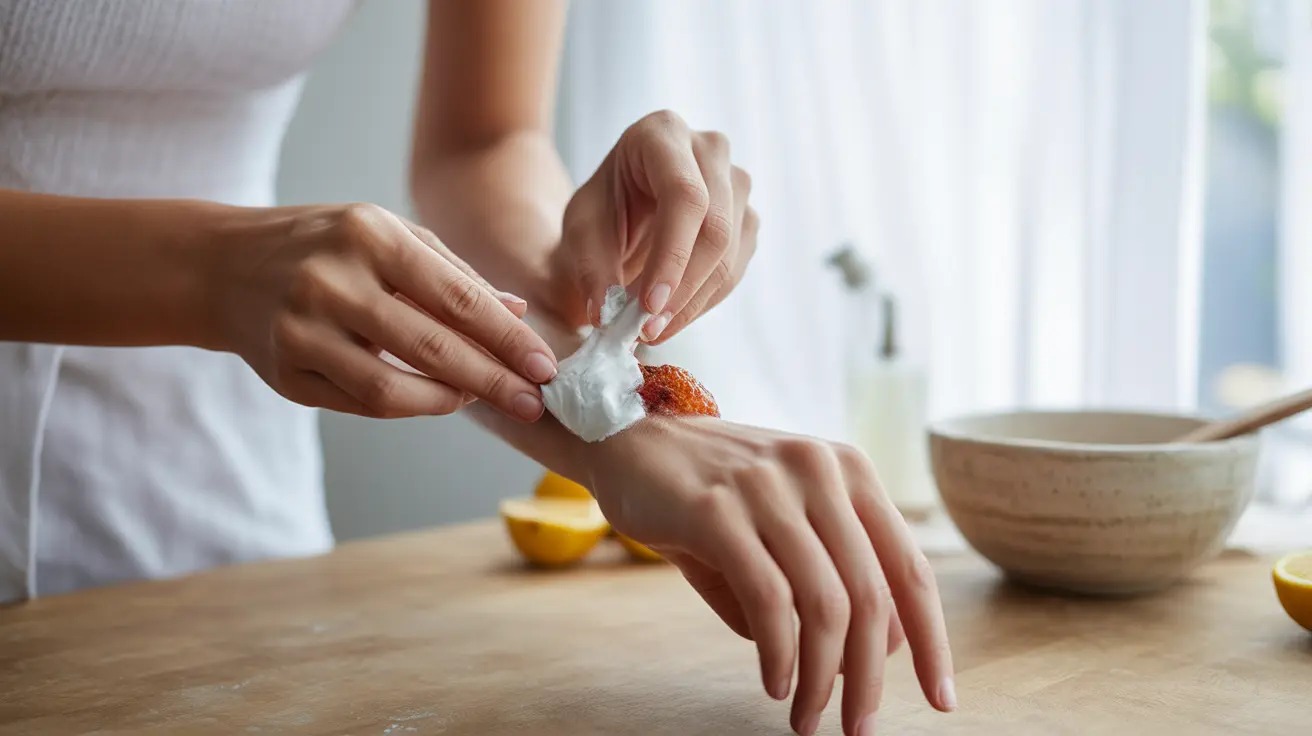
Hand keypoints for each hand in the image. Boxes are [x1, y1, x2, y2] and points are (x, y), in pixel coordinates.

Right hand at [209, 203, 558, 419]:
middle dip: (492, 380)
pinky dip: (408, 405)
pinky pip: (360, 404)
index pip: (458, 298)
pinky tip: (438, 398)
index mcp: (369, 234)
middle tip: (532, 403)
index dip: (508, 340)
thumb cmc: (324, 245)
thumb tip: (520, 313)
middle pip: (432, 348)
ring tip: (485, 399)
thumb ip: (455, 273)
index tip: (546, 367)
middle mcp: (332, 280)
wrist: (223, 266)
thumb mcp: (389, 235)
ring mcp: (303, 330)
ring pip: (392, 388)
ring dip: (449, 400)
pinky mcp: (285, 372)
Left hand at [551, 110, 758, 342]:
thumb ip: (591, 268)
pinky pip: (736, 269)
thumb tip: (604, 314)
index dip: (672, 256)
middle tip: (647, 330)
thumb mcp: (582, 230)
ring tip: (653, 330)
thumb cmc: (604, 206)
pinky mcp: (747, 217)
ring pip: (731, 254)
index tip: (649, 306)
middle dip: (683, 289)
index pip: (684, 196)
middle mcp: (710, 149)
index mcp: (662, 133)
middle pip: (715, 228)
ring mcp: (737, 182)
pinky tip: (673, 316)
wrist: (627, 204)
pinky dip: (704, 301)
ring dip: (693, 303)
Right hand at [583, 416, 955, 735]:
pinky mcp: (716, 508)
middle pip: (872, 595)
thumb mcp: (782, 523)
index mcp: (848, 470)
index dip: (932, 641)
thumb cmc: (710, 493)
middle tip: (857, 727)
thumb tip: (877, 654)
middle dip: (870, 677)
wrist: (624, 441)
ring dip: (822, 676)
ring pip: (824, 603)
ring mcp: (768, 485)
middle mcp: (818, 470)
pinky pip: (768, 599)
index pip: (908, 567)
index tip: (939, 698)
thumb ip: (828, 577)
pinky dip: (778, 653)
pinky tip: (775, 681)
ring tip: (806, 716)